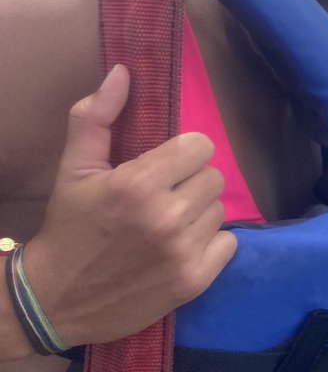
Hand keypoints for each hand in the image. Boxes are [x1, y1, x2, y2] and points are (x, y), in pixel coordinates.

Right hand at [24, 65, 236, 346]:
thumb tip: (123, 72)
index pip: (200, 146)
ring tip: (169, 223)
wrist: (55, 300)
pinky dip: (210, 244)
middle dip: (190, 182)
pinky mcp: (194, 281)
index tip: (164, 166)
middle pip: (213, 177)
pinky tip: (181, 248)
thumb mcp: (73, 168)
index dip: (183, 153)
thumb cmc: (68, 228)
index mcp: (139, 183)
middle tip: (163, 197)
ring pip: (219, 210)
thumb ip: (96, 116)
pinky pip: (229, 244)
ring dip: (198, 213)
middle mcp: (166, 217)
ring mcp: (183, 252)